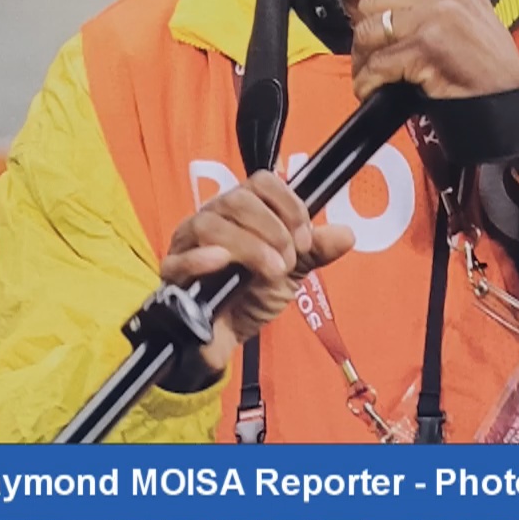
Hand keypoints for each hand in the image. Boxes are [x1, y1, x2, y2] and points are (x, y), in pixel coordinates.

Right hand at [160, 171, 354, 375]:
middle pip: (237, 198)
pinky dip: (201, 258)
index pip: (262, 182)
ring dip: (249, 246)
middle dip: (272, 229)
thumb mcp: (292, 270)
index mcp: (242, 209)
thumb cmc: (254, 294)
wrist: (229, 337)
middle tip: (289, 261)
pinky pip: (179, 258)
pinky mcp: (172, 273)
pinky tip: (221, 263)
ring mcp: (188, 243)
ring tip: (271, 271)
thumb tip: (347, 234)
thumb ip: (316, 251)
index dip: (289, 205)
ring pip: (211, 224)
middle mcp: (213, 218)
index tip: (305, 239)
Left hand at [351, 0, 518, 100]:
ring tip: (368, 79)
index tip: (379, 42)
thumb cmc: (492, 70)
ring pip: (369, 32)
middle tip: (369, 62)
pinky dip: (368, 82)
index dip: (382, 20)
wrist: (513, 101)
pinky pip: (378, 64)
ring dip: (363, 61)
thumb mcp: (469, 22)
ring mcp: (436, 17)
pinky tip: (371, 92)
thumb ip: (434, 11)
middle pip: (375, 7)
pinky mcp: (426, 46)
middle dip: (366, 37)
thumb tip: (389, 19)